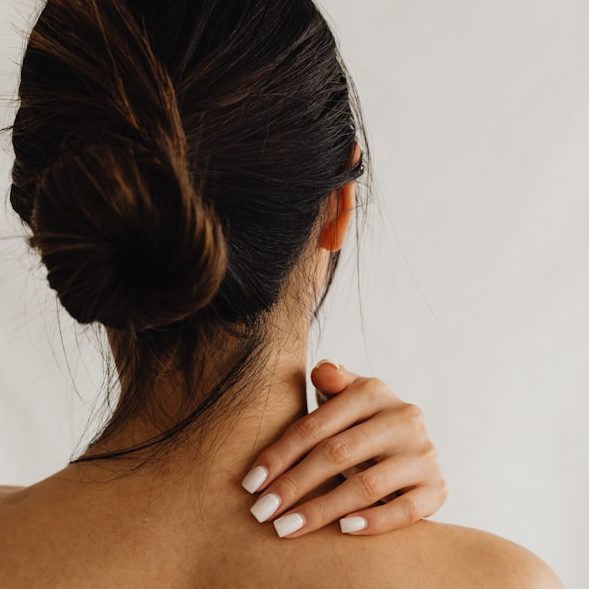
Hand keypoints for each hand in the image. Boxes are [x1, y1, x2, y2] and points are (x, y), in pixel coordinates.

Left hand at [240, 360, 447, 537]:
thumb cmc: (361, 420)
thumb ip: (332, 380)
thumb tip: (322, 370)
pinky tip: (343, 531)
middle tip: (261, 512)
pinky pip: (405, 510)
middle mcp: (403, 418)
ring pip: (367, 485)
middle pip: (337, 454)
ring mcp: (422, 453)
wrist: (410, 441)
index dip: (281, 453)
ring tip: (288, 527)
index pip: (317, 424)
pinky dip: (374, 522)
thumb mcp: (346, 394)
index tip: (252, 482)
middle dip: (294, 485)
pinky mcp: (437, 486)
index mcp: (374, 391)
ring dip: (322, 510)